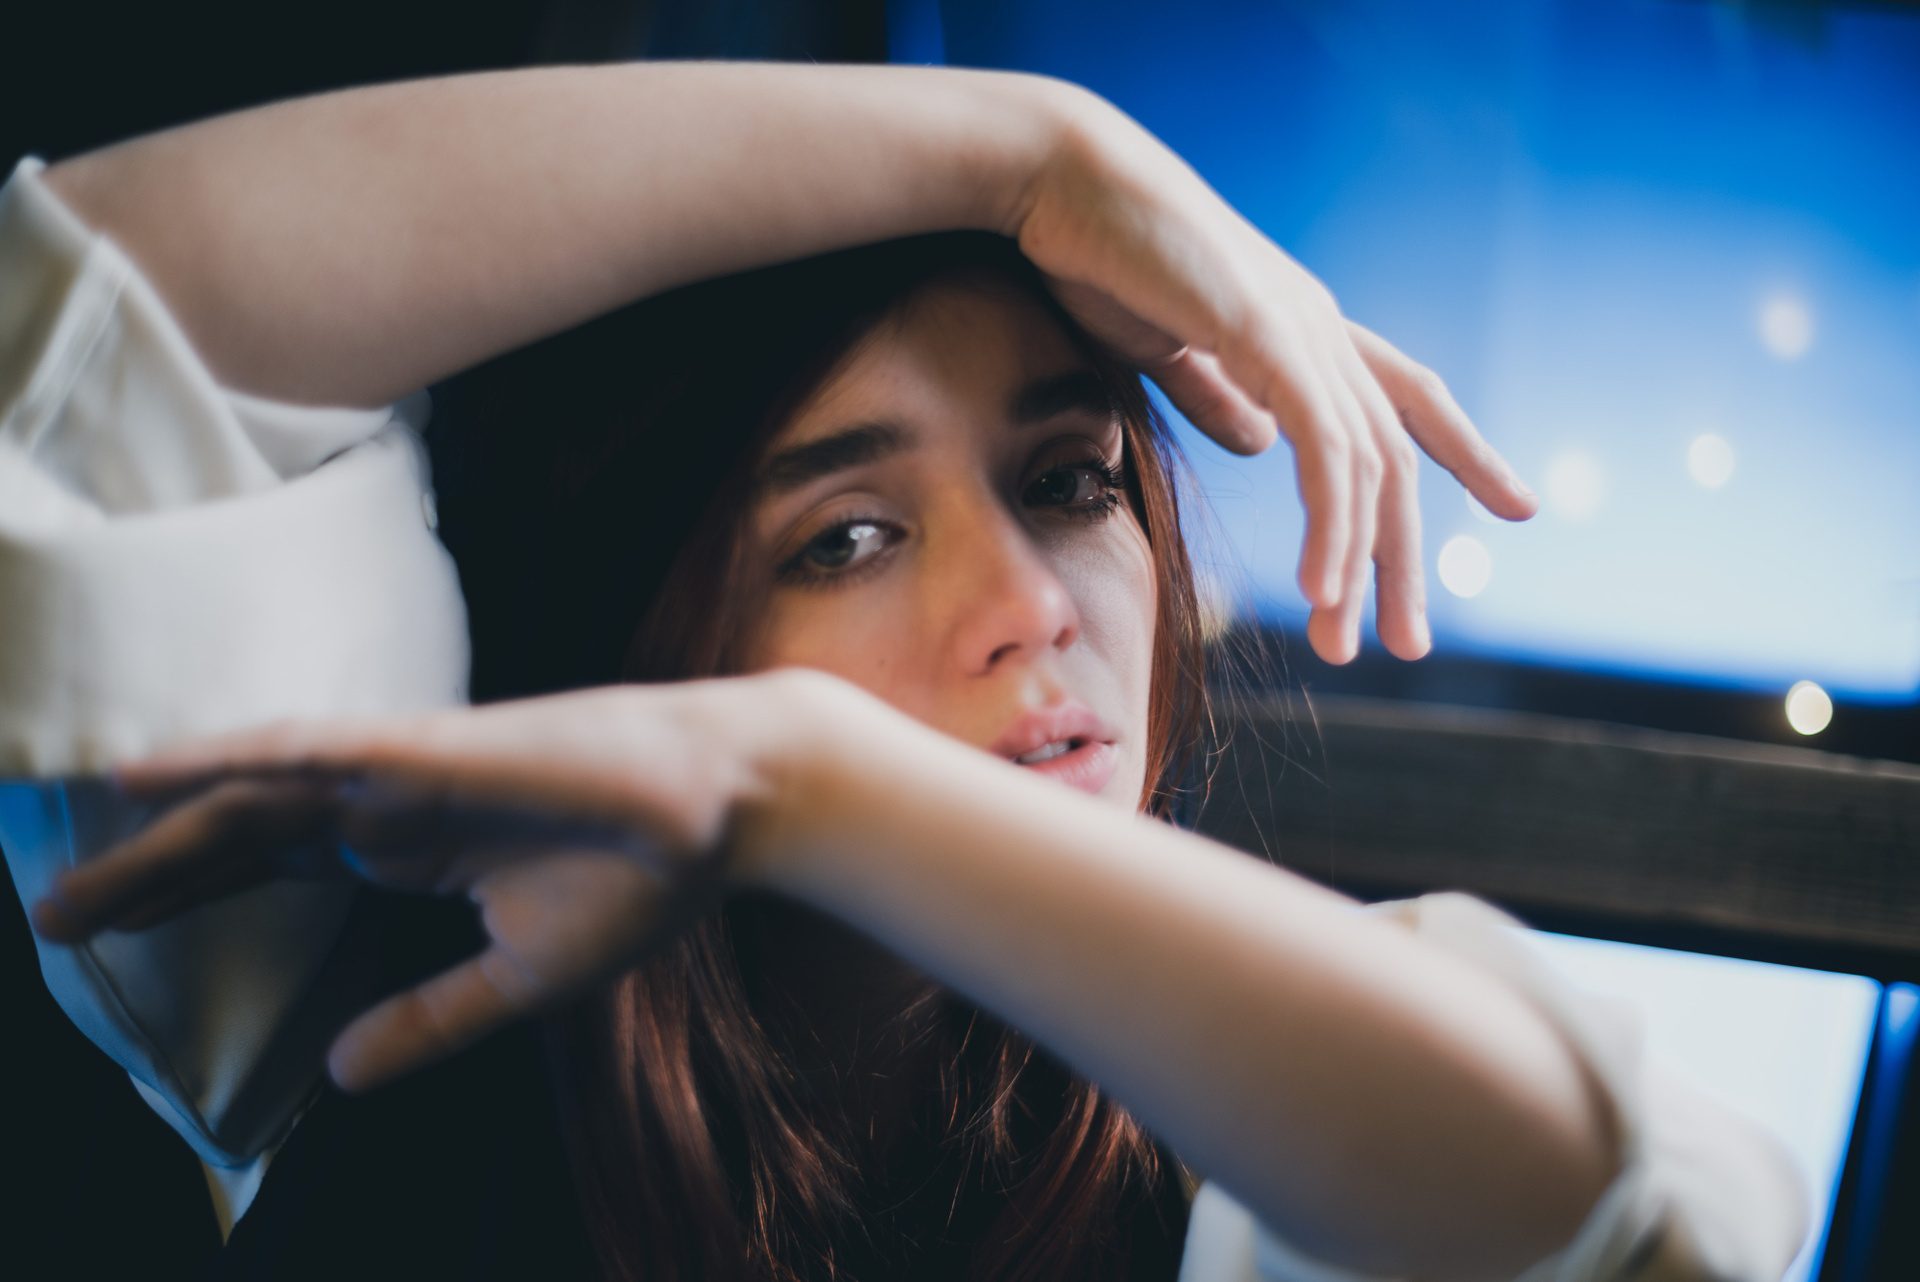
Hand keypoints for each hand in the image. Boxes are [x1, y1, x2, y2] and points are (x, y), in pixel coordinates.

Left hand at [32, 678, 806, 1090]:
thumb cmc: (637, 877)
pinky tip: (150, 776)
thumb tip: (336, 1077)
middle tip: (52, 921)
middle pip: (240, 837)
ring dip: (158, 834)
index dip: (189, 892)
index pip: (271, 867)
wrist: (719, 811)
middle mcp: (386, 803)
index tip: (110, 932)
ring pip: (252, 797)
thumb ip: (427, 1019)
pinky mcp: (426, 751)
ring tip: (70, 871)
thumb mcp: (516, 976)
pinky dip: (224, 759)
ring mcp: (401, 773)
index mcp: (407, 845)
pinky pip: (306, 753)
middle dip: (147, 876)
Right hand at [1012, 93, 1536, 662]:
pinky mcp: (1268, 334)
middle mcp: (1322, 329)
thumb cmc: (1102, 258)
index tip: (1517, 507)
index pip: (1407, 399)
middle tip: (1406, 642)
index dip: (1465, 452)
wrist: (1063, 184)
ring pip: (1365, 466)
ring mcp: (1303, 329)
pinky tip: (1321, 585)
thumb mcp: (1166, 349)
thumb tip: (1257, 443)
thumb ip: (1217, 395)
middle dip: (1403, 557)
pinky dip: (1329, 523)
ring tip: (1344, 641)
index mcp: (1303, 330)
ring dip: (1362, 564)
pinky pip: (1321, 448)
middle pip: (1394, 457)